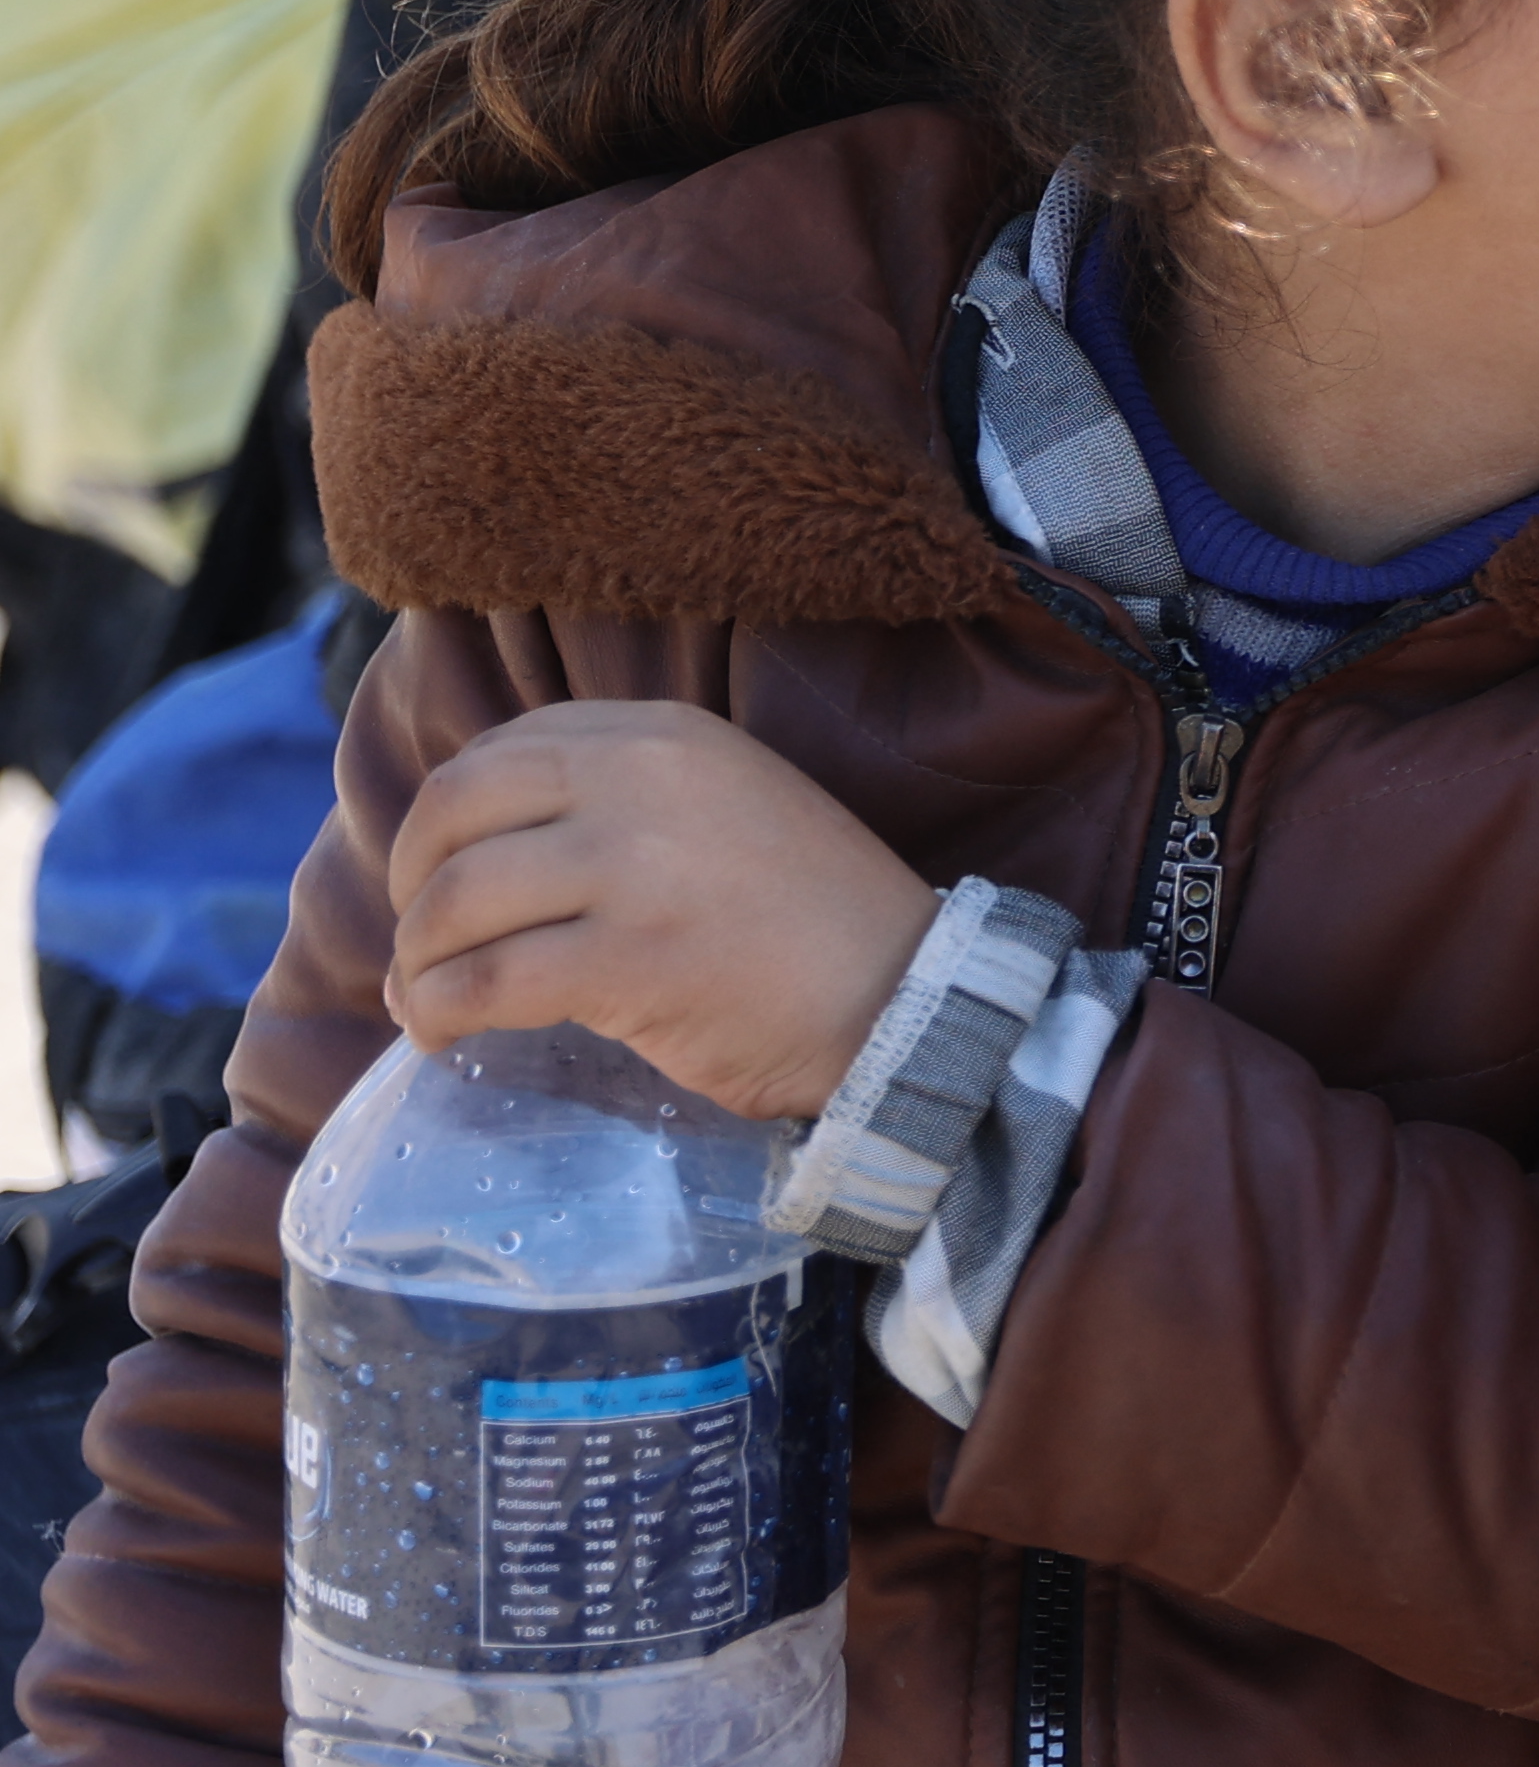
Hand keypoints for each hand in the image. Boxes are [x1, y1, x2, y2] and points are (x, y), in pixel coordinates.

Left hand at [383, 702, 941, 1119]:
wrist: (902, 998)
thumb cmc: (808, 918)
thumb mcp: (721, 805)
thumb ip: (619, 797)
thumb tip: (476, 847)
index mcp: (660, 733)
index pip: (495, 752)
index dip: (440, 822)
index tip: (438, 878)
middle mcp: (640, 778)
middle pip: (451, 814)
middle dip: (408, 887)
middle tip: (419, 944)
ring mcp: (634, 865)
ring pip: (455, 902)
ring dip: (416, 962)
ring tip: (426, 1001)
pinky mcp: (629, 957)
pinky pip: (483, 981)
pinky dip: (438, 1011)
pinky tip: (444, 1033)